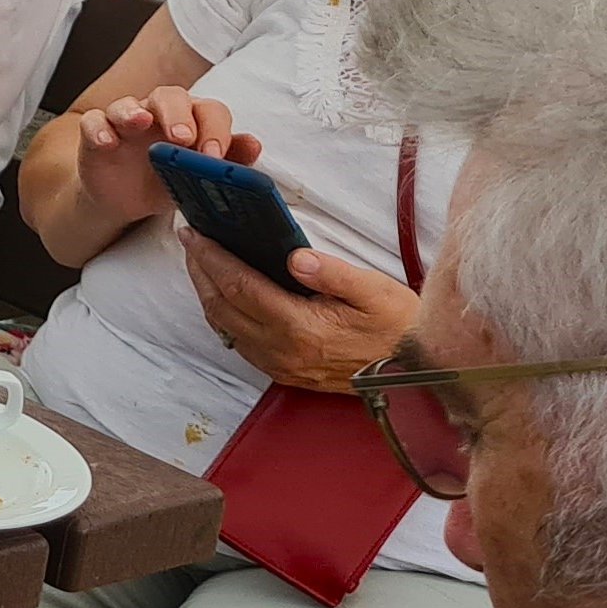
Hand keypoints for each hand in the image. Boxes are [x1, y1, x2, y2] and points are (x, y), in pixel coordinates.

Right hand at [71, 89, 260, 229]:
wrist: (126, 201)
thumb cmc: (166, 182)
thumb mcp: (200, 179)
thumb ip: (228, 162)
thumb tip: (254, 145)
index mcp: (191, 121)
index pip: (208, 111)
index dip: (215, 130)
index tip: (214, 156)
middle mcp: (159, 114)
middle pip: (170, 96)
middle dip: (178, 114)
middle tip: (183, 138)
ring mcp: (125, 122)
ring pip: (128, 104)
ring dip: (134, 111)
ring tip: (141, 122)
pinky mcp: (97, 134)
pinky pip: (95, 122)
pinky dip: (99, 128)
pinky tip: (108, 142)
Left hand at [182, 230, 417, 393]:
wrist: (416, 374)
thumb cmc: (398, 327)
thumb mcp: (374, 291)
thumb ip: (332, 273)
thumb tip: (296, 256)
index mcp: (300, 328)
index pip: (239, 286)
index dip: (211, 258)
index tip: (194, 233)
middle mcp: (282, 351)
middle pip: (222, 306)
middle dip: (200, 271)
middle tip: (190, 241)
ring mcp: (281, 365)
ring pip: (226, 327)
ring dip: (208, 293)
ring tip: (201, 262)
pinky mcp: (285, 373)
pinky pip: (240, 343)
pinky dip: (224, 316)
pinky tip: (225, 296)